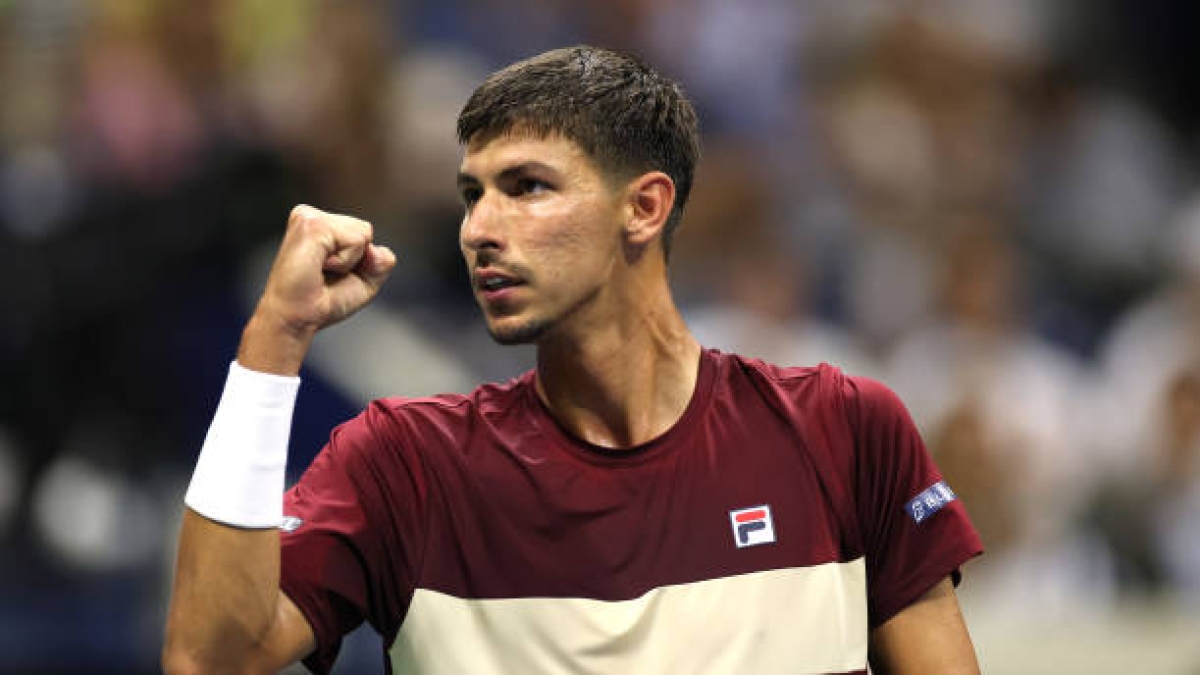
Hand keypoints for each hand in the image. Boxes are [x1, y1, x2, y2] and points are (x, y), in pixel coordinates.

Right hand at [239, 205, 396, 373]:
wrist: (297, 319)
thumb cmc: (322, 302)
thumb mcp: (364, 281)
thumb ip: (382, 262)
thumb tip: (376, 249)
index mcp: (318, 224)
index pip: (363, 232)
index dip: (358, 261)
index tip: (329, 274)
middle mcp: (310, 215)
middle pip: (366, 229)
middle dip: (356, 260)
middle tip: (325, 275)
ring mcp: (308, 217)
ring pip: (363, 233)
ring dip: (349, 262)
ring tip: (320, 271)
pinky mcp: (311, 225)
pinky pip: (355, 240)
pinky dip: (345, 262)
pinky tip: (319, 267)